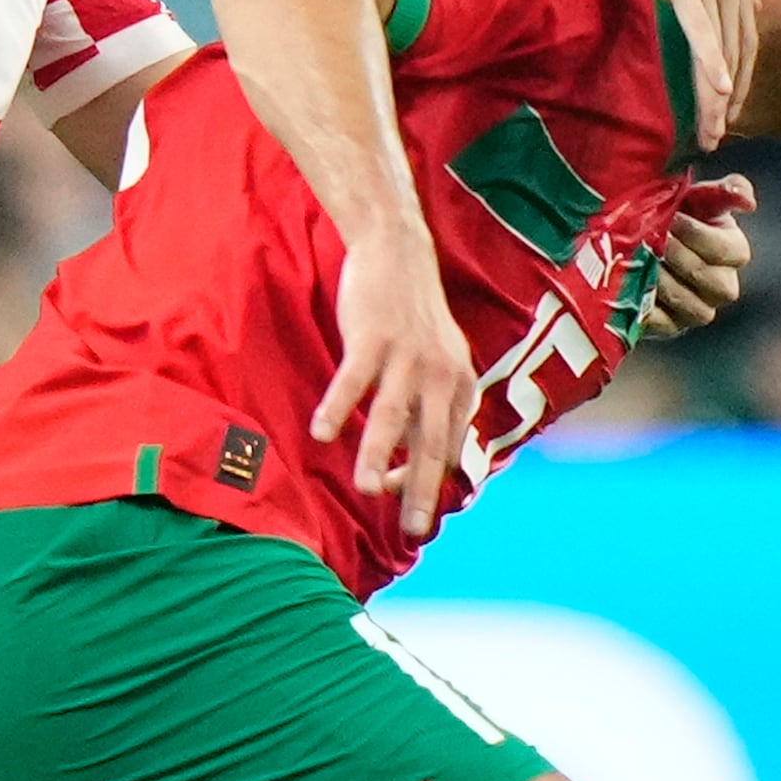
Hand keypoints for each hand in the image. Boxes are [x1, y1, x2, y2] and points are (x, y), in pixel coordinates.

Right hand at [313, 224, 476, 535]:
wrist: (397, 251)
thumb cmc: (411, 315)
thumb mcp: (437, 360)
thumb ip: (431, 407)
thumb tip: (419, 462)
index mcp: (458, 384)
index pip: (446, 447)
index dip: (428, 481)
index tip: (404, 506)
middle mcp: (440, 374)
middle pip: (430, 442)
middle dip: (421, 490)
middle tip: (413, 530)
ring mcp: (407, 355)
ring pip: (392, 416)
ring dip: (379, 455)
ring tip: (366, 488)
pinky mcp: (374, 336)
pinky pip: (354, 379)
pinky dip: (338, 406)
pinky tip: (322, 432)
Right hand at [548, 0, 752, 149]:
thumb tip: (714, 2)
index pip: (745, 36)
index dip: (741, 77)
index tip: (730, 108)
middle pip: (738, 51)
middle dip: (732, 99)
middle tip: (719, 136)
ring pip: (721, 48)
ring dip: (719, 95)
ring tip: (711, 131)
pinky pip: (701, 29)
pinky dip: (712, 61)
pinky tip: (718, 89)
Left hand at [642, 176, 755, 336]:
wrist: (633, 237)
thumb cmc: (672, 213)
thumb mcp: (697, 196)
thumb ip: (727, 191)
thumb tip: (749, 202)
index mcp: (733, 251)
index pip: (734, 253)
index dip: (703, 237)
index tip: (675, 219)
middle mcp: (722, 285)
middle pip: (719, 285)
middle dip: (683, 260)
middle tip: (656, 239)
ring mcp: (698, 309)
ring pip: (696, 309)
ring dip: (667, 283)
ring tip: (642, 259)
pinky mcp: (671, 326)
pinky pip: (666, 324)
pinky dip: (650, 306)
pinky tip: (632, 283)